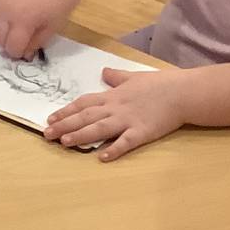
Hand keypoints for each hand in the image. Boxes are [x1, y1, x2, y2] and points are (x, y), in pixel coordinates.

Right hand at [0, 0, 82, 60]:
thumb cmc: (61, 3)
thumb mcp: (53, 28)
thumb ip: (36, 43)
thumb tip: (25, 54)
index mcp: (22, 22)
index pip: (12, 48)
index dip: (19, 54)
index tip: (27, 52)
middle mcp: (7, 12)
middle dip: (10, 45)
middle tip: (23, 42)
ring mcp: (2, 1)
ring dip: (3, 33)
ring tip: (17, 29)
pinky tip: (10, 16)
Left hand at [43, 66, 183, 161]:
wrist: (182, 92)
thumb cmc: (160, 83)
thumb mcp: (134, 76)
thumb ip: (117, 76)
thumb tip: (104, 72)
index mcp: (113, 96)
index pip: (84, 103)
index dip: (66, 111)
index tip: (50, 118)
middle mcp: (116, 108)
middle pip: (86, 116)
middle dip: (65, 125)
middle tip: (46, 134)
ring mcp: (128, 120)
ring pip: (100, 128)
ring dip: (81, 135)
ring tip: (65, 142)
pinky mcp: (142, 132)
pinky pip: (126, 142)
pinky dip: (114, 150)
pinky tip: (101, 157)